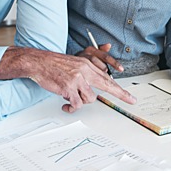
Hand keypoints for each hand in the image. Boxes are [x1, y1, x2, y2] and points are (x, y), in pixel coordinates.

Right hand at [7, 48, 135, 112]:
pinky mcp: (69, 88)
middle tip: (130, 100)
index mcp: (87, 65)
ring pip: (90, 99)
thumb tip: (98, 84)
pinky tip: (66, 104)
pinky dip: (72, 107)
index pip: (107, 78)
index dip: (119, 89)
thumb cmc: (55, 65)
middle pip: (107, 85)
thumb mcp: (75, 64)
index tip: (130, 96)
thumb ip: (87, 72)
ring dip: (81, 101)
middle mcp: (84, 71)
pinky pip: (77, 104)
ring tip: (72, 98)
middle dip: (120, 94)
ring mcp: (77, 79)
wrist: (40, 63)